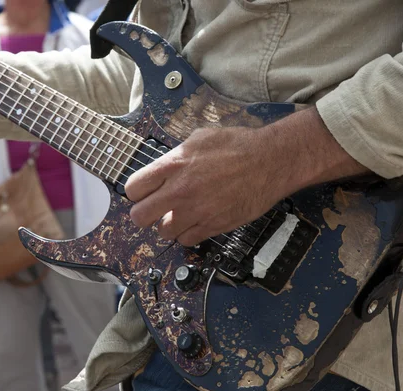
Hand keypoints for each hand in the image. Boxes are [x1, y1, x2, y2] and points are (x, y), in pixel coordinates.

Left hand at [125, 107, 367, 245]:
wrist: (270, 161)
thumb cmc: (238, 146)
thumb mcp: (199, 138)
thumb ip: (176, 155)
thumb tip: (165, 166)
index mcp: (172, 165)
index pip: (133, 189)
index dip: (137, 192)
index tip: (146, 193)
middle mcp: (179, 190)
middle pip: (139, 217)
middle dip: (146, 214)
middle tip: (157, 209)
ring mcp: (196, 211)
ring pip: (163, 232)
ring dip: (169, 225)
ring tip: (182, 215)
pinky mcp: (213, 226)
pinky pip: (187, 240)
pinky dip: (189, 234)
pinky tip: (198, 221)